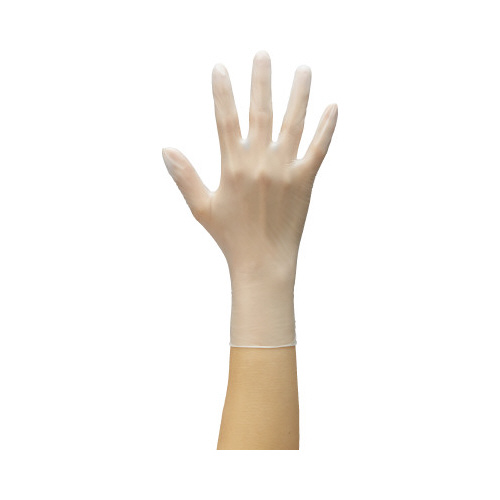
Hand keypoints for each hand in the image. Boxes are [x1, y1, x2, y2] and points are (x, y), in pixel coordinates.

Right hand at [162, 50, 337, 279]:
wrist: (263, 263)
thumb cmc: (230, 237)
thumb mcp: (201, 208)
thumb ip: (185, 177)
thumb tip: (166, 149)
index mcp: (233, 167)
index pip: (226, 120)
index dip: (223, 92)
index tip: (221, 68)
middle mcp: (260, 163)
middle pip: (261, 113)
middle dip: (261, 81)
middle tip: (263, 54)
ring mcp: (285, 171)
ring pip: (293, 124)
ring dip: (299, 94)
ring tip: (303, 68)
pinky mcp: (305, 181)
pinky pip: (318, 149)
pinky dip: (326, 128)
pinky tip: (333, 107)